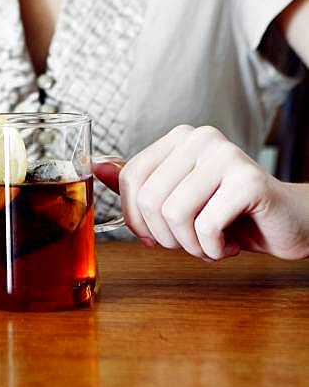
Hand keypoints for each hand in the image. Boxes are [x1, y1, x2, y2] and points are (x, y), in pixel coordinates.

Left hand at [94, 125, 308, 261]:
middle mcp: (200, 139)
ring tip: (211, 243)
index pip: (131, 178)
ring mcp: (225, 156)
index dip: (136, 218)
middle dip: (166, 237)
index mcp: (179, 138)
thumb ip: (140, 183)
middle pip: (149, 199)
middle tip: (192, 242)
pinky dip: (213, 248)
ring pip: (174, 214)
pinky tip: (230, 244)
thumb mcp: (179, 198)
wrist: (289, 222)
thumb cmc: (231, 213)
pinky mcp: (248, 181)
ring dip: (190, 246)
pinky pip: (206, 226)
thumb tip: (96, 167)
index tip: (155, 236)